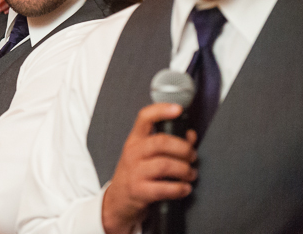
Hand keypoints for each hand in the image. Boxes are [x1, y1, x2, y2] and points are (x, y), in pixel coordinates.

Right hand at [102, 103, 196, 233]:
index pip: (145, 118)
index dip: (161, 111)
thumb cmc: (137, 173)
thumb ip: (168, 143)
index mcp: (135, 140)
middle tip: (192, 156)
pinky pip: (164, 188)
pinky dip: (180, 188)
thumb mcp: (146, 155)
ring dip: (185, 170)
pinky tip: (184, 188)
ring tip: (190, 174)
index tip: (178, 109)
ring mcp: (134, 172)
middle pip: (161, 142)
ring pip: (165, 165)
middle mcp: (132, 152)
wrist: (118, 200)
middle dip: (184, 149)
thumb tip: (190, 135)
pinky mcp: (139, 191)